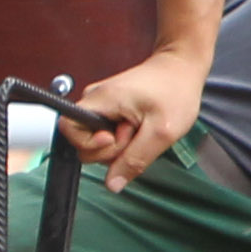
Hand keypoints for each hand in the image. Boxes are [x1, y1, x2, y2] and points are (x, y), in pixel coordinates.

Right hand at [67, 49, 205, 188]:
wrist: (182, 67)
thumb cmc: (175, 90)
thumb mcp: (161, 132)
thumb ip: (135, 160)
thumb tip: (112, 184)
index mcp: (100, 100)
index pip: (68, 128)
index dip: (87, 144)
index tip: (115, 140)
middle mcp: (94, 101)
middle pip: (84, 142)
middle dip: (112, 149)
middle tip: (137, 134)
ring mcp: (102, 105)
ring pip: (98, 142)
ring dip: (121, 145)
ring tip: (142, 129)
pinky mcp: (110, 110)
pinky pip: (108, 135)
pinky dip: (125, 139)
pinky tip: (139, 129)